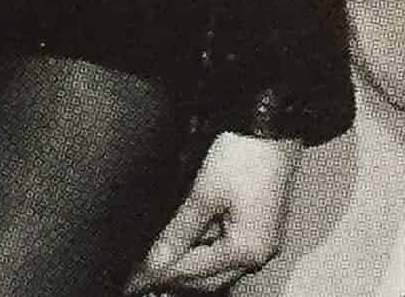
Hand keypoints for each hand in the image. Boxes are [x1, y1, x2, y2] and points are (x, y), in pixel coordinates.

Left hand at [126, 131, 301, 292]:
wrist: (272, 124)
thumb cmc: (241, 157)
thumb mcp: (205, 193)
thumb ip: (179, 232)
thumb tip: (153, 265)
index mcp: (248, 250)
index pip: (196, 272)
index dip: (161, 275)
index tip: (132, 282)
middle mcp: (258, 254)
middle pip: (210, 279)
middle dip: (176, 278)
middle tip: (141, 277)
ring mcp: (261, 241)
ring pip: (218, 267)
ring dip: (189, 267)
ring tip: (157, 262)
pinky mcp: (259, 226)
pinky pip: (226, 251)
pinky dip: (203, 252)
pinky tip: (183, 245)